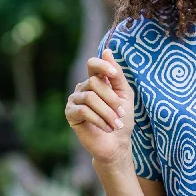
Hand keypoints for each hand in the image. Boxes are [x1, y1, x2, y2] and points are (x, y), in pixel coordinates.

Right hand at [65, 47, 134, 164]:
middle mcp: (83, 87)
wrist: (117, 143)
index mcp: (97, 80)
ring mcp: (75, 100)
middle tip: (121, 113)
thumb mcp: (124, 94)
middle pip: (94, 82)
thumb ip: (117, 75)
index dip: (103, 66)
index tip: (114, 76)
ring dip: (107, 112)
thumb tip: (107, 51)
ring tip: (116, 124)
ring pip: (90, 98)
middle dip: (111, 99)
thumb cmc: (122, 118)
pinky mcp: (70, 114)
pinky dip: (99, 120)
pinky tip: (107, 128)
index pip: (93, 64)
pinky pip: (83, 111)